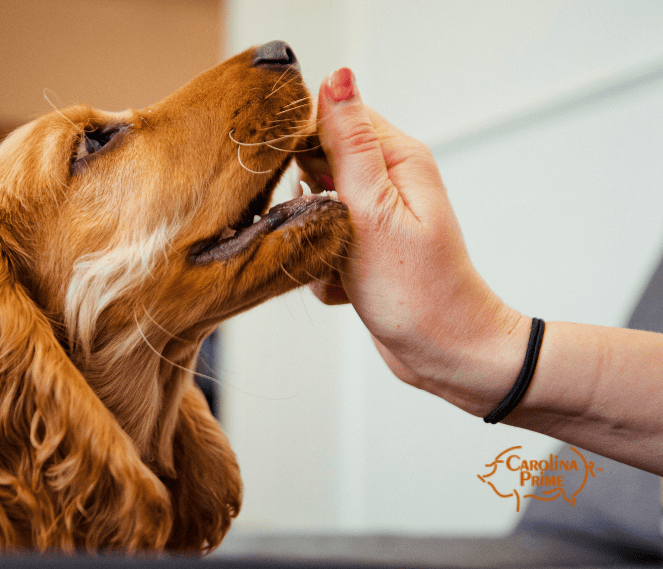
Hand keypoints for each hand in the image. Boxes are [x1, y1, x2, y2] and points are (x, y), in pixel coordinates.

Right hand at [298, 69, 528, 414]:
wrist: (445, 356)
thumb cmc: (418, 292)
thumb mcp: (373, 212)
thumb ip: (349, 145)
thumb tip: (337, 76)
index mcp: (397, 158)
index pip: (333, 116)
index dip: (303, 145)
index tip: (300, 184)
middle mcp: (388, 181)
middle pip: (316, 164)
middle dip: (304, 200)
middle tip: (324, 232)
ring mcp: (376, 216)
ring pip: (311, 209)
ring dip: (312, 239)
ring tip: (337, 264)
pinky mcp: (365, 247)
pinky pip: (321, 244)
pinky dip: (324, 268)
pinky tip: (346, 286)